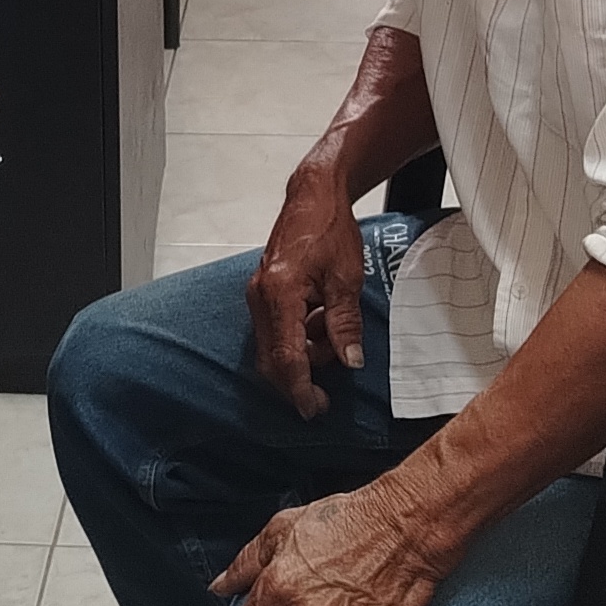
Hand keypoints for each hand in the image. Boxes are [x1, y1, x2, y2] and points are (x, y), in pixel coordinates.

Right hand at [243, 165, 367, 421]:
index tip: (313, 409)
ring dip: (302, 355)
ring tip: (332, 337)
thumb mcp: (347, 279)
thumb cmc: (330, 229)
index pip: (286, 356)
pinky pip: (275, 329)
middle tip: (325, 396)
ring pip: (273, 346)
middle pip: (271, 358)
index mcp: (280, 293)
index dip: (300, 388)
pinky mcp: (262, 292)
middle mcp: (260, 297)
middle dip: (298, 379)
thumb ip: (344, 324)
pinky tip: (321, 323)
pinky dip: (297, 338)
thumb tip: (348, 362)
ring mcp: (257, 294)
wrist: (313, 196)